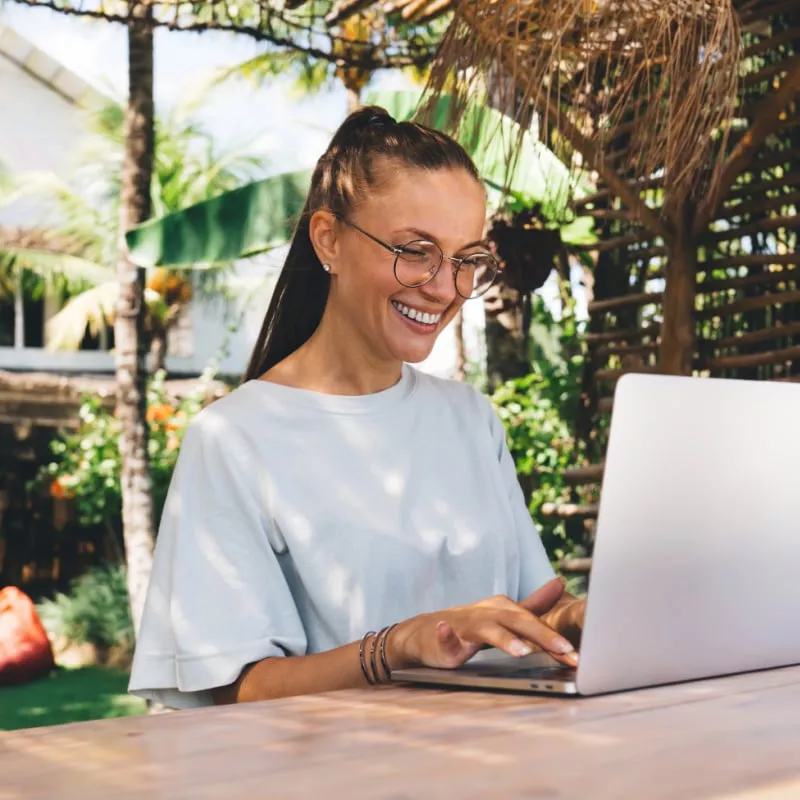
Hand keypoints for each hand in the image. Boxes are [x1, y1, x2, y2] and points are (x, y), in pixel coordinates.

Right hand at [390, 578, 578, 670]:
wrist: (427, 632)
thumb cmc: (470, 626)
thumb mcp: (504, 616)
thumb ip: (533, 604)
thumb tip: (560, 584)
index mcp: (502, 608)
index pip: (534, 622)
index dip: (556, 637)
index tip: (578, 654)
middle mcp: (486, 613)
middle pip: (517, 622)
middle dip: (542, 636)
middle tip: (564, 651)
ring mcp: (463, 625)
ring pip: (485, 629)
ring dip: (503, 638)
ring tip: (521, 651)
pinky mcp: (442, 639)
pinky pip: (443, 636)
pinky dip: (445, 634)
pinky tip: (445, 631)